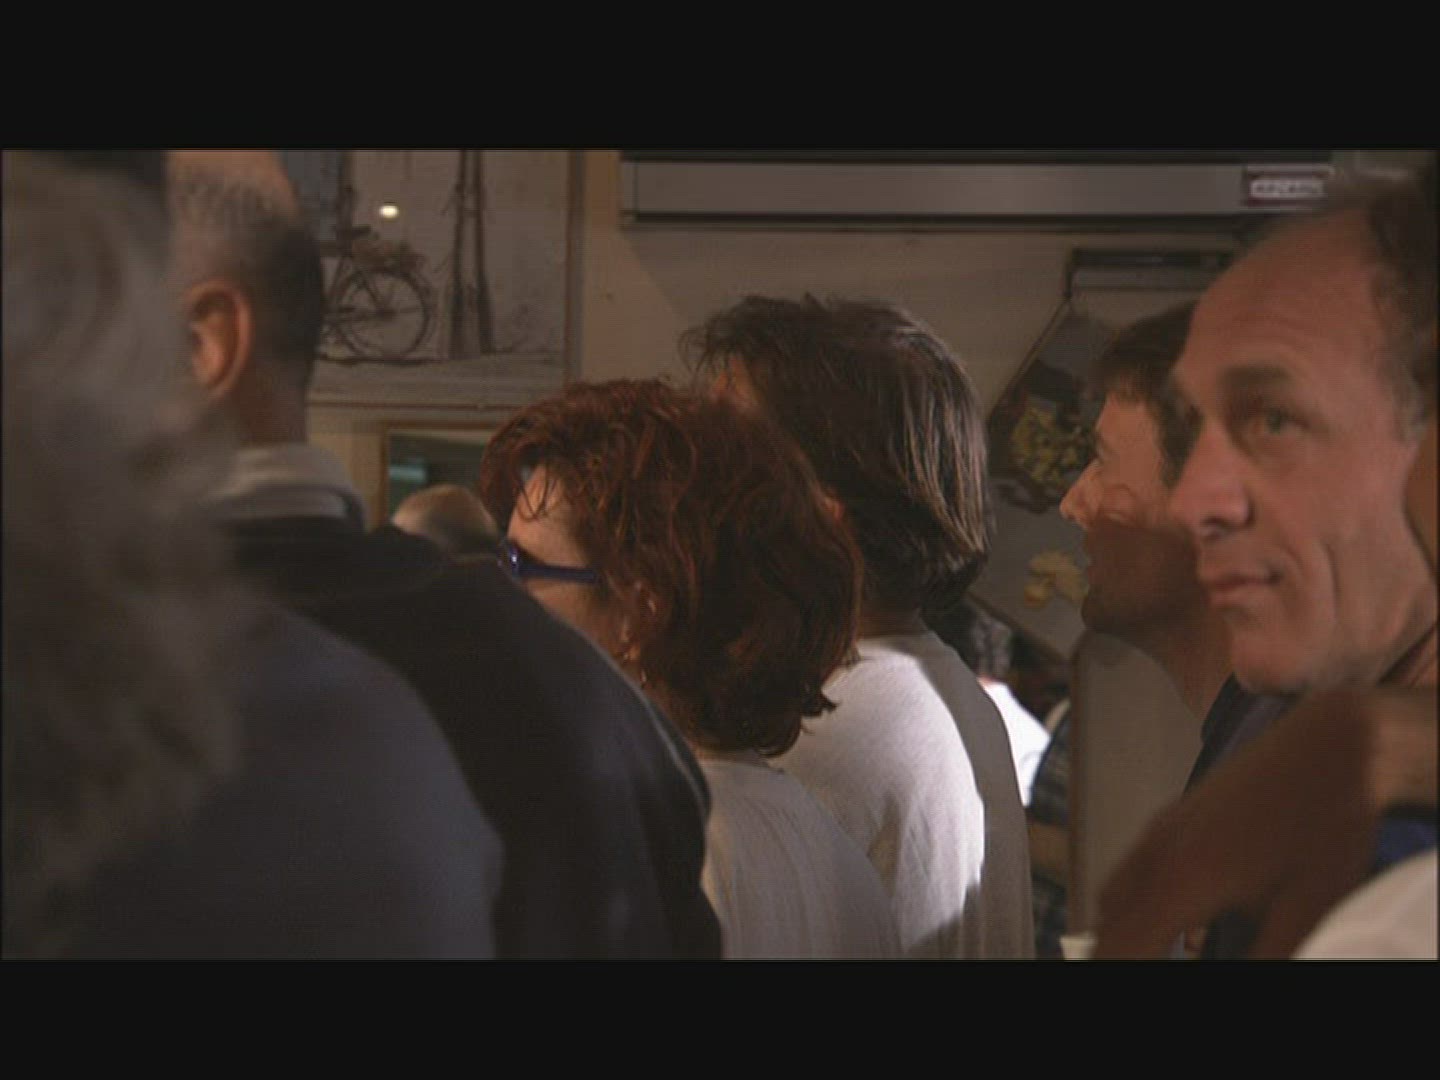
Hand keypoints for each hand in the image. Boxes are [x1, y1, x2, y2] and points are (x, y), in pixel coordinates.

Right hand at [1093, 686, 1434, 958]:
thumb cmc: (1328, 817)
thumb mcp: (1306, 907)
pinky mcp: (1176, 817)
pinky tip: (1172, 922)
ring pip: (1114, 893)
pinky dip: (1133, 902)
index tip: (1117, 979)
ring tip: (1143, 953)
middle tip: (1127, 967)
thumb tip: (1247, 971)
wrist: (1334, 745)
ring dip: (1120, 928)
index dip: (1117, 969)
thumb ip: (1266, 953)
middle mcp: (1160, 851)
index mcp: (1183, 879)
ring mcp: (1164, 828)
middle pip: (1108, 920)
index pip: (1125, 945)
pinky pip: (1133, 868)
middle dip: (1113, 952)